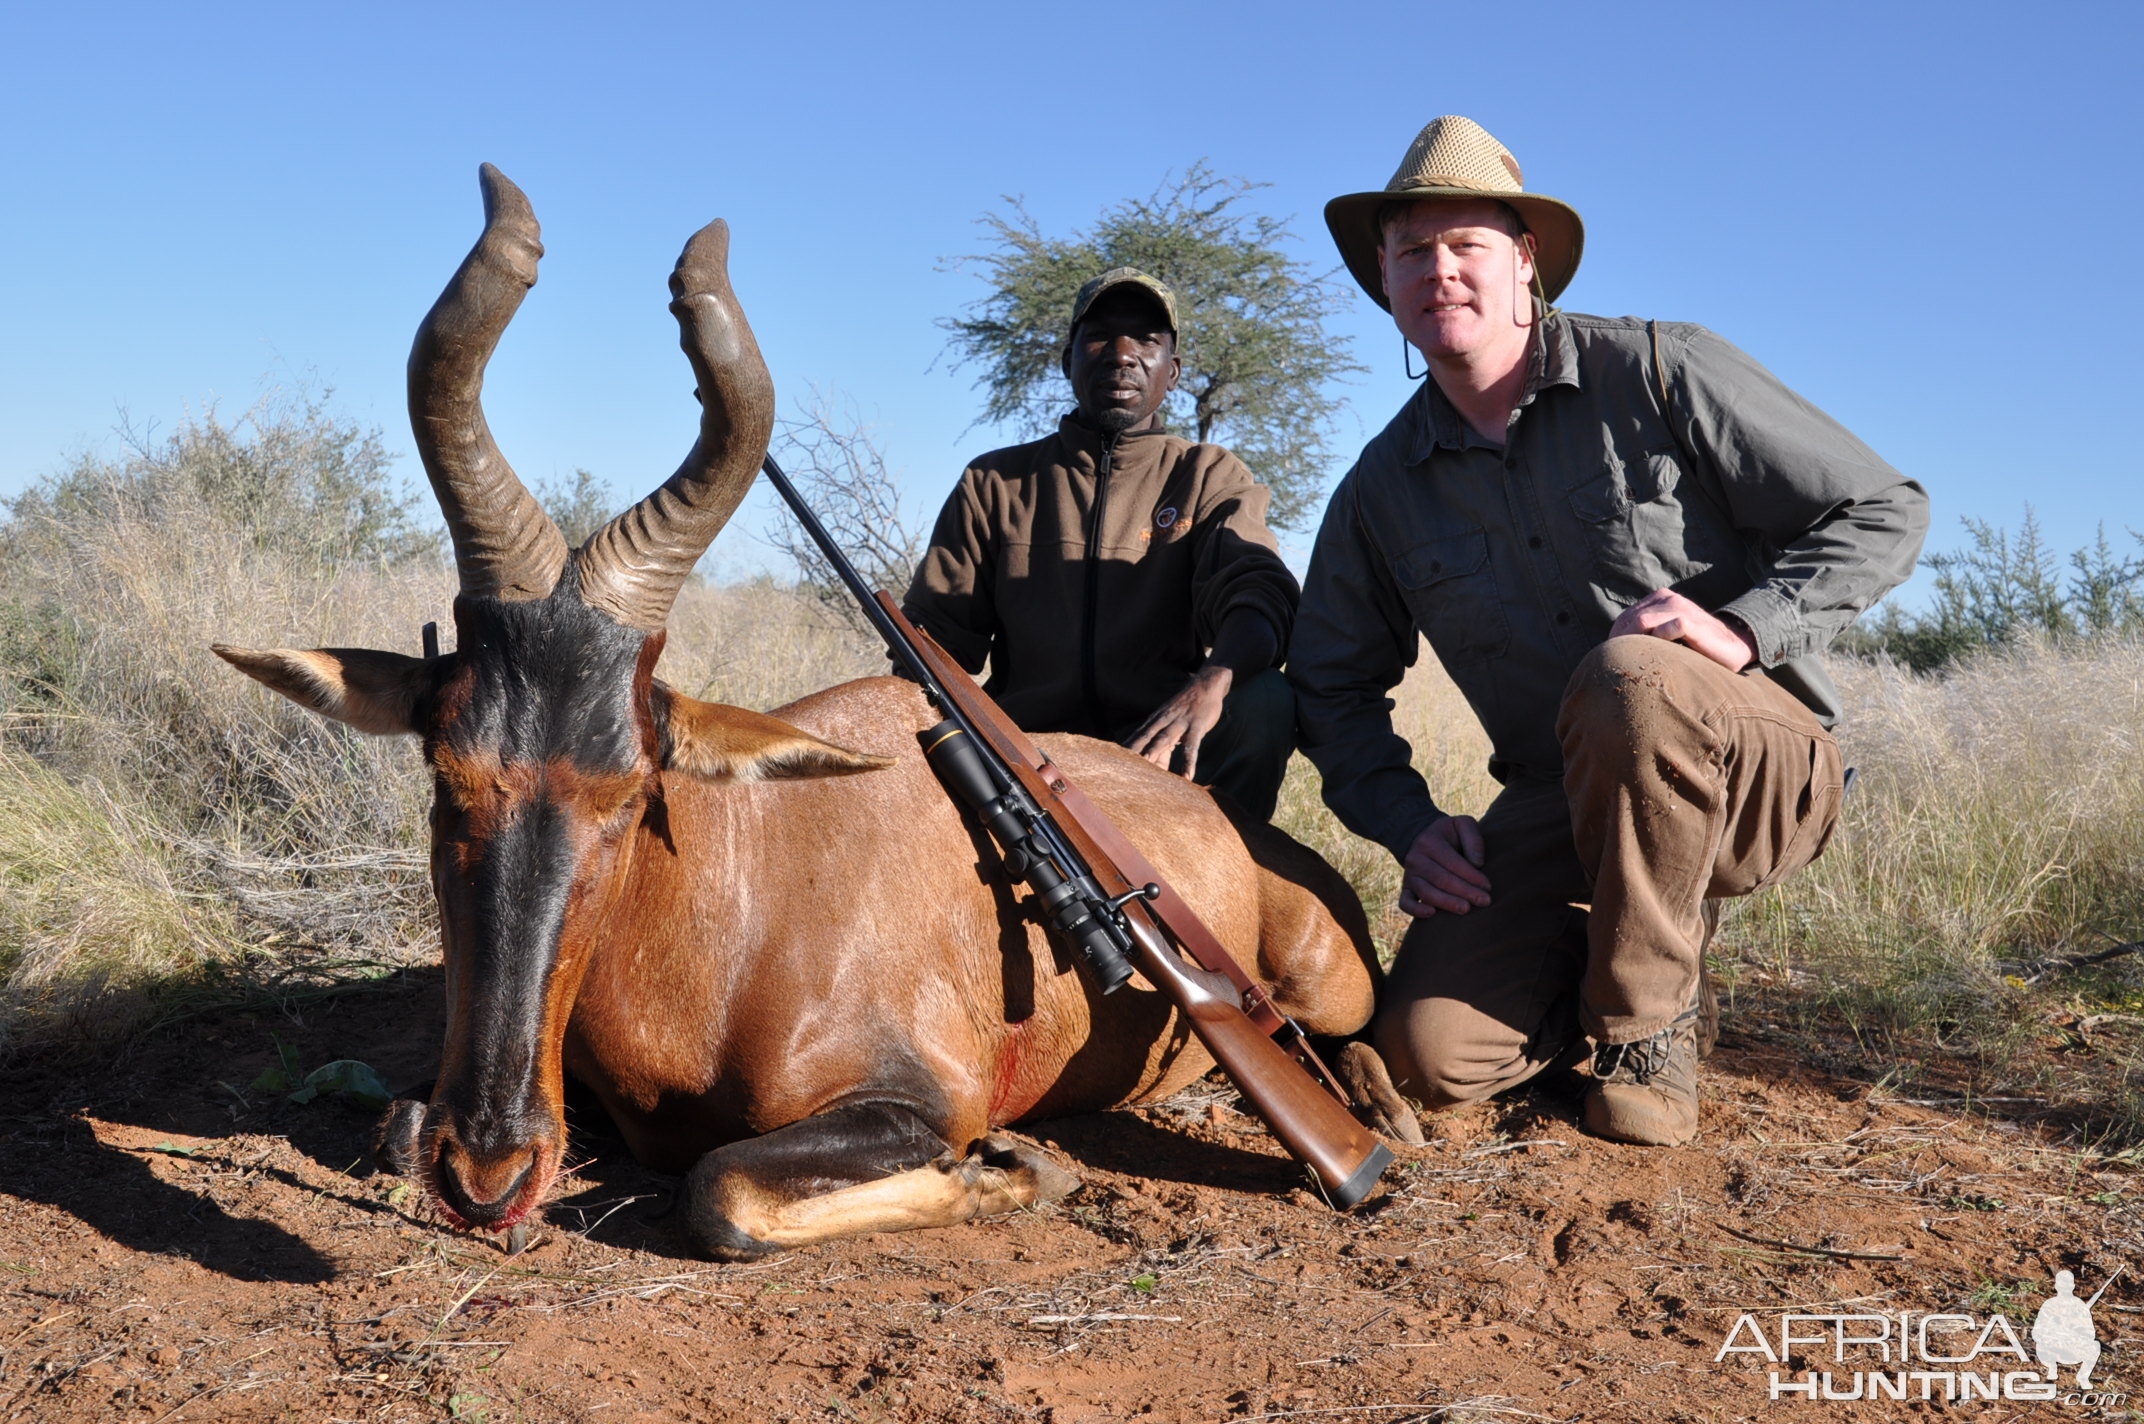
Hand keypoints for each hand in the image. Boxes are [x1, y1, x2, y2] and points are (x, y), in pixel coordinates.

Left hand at [1125, 665, 1232, 780]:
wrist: (1205, 684)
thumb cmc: (1185, 708)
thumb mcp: (1170, 723)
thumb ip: (1162, 744)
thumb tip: (1156, 765)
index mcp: (1153, 721)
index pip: (1135, 737)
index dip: (1122, 749)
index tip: (1109, 762)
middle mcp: (1163, 721)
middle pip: (1144, 738)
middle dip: (1131, 752)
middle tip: (1118, 767)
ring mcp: (1180, 723)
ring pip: (1164, 739)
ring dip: (1153, 751)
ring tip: (1145, 767)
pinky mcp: (1197, 726)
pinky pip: (1192, 747)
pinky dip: (1189, 762)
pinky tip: (1188, 777)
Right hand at [1400, 815, 1488, 917]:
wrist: (1426, 839)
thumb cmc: (1451, 835)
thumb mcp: (1462, 825)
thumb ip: (1473, 838)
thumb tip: (1477, 863)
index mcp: (1429, 842)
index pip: (1453, 863)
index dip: (1472, 876)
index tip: (1488, 886)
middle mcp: (1415, 858)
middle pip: (1441, 879)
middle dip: (1465, 892)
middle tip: (1485, 901)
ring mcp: (1409, 875)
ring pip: (1426, 892)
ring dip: (1447, 903)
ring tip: (1466, 909)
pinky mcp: (1406, 889)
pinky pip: (1405, 903)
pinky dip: (1416, 910)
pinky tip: (1432, 914)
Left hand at [1608, 588, 1756, 671]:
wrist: (1733, 647)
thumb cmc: (1697, 647)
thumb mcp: (1666, 637)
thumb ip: (1646, 635)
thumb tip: (1616, 652)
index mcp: (1657, 600)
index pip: (1624, 620)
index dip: (1618, 641)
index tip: (1622, 661)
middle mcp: (1666, 599)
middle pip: (1630, 621)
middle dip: (1624, 644)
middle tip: (1629, 666)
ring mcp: (1679, 607)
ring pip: (1643, 622)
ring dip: (1639, 644)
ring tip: (1643, 663)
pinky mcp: (1690, 620)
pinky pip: (1668, 627)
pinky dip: (1661, 641)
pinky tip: (1664, 655)